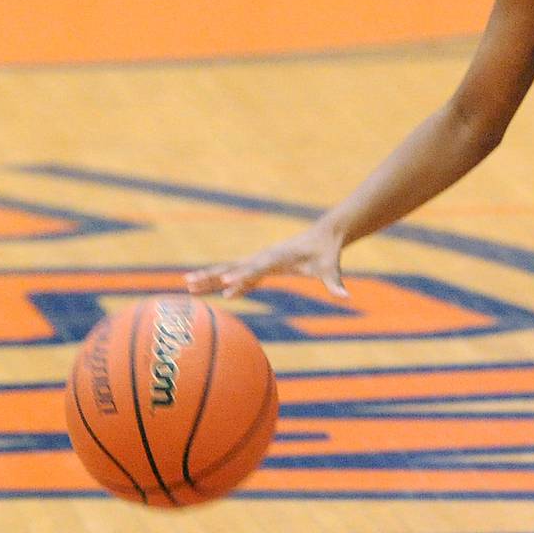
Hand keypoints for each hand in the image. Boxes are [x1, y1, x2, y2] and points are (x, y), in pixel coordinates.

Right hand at [185, 222, 348, 299]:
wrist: (326, 235)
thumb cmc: (327, 252)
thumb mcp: (331, 268)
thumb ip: (335, 284)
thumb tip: (345, 297)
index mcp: (278, 257)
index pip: (256, 269)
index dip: (241, 277)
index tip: (225, 285)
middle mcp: (265, 257)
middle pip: (234, 267)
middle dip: (212, 275)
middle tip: (188, 284)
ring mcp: (262, 260)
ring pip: (232, 269)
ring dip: (211, 277)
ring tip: (188, 286)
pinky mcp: (266, 264)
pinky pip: (244, 275)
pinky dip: (231, 283)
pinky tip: (222, 294)